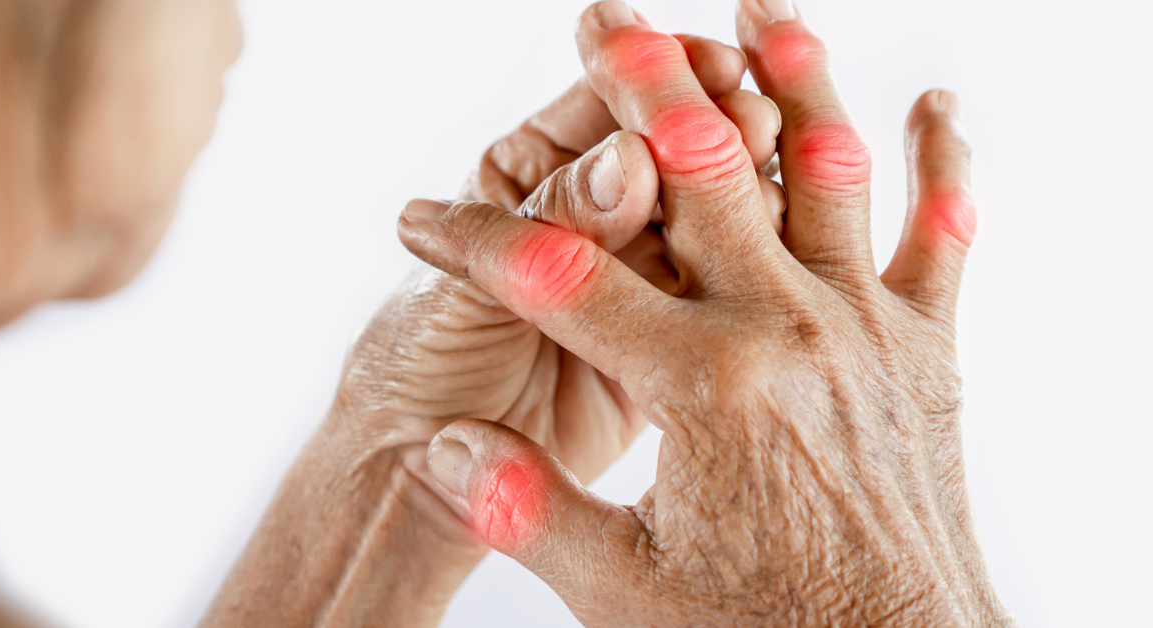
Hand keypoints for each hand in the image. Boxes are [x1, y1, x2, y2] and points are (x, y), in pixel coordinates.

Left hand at [343, 32, 783, 516]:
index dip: (656, 84)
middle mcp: (593, 215)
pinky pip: (719, 298)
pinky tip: (782, 268)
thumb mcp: (472, 287)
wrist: (420, 476)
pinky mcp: (667, 342)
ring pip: (710, 223)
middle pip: (670, 156)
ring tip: (775, 203)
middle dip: (716, 134)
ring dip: (747, 203)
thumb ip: (553, 227)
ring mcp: (635, 276)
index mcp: (532, 174)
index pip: (604, 110)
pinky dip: (753, 278)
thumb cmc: (419, 363)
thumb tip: (631, 162)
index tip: (711, 70)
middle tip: (755, 128)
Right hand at [398, 1, 1014, 625]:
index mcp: (701, 385)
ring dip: (793, 80)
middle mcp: (788, 330)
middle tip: (603, 17)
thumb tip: (442, 445)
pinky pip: (942, 237)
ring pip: (827, 173)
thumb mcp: (625, 587)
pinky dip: (945, 166)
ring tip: (759, 8)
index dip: (475, 241)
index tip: (420, 218)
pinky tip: (939, 103)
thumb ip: (529, 506)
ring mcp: (865, 327)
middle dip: (640, 86)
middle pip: (701, 172)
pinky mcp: (924, 346)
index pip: (559, 280)